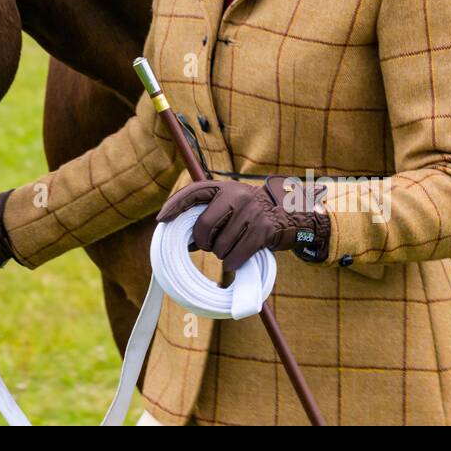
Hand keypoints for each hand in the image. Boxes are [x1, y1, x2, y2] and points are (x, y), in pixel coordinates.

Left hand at [156, 176, 329, 270]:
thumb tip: (186, 240)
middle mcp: (237, 196)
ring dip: (221, 254)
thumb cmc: (250, 213)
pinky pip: (237, 255)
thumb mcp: (231, 205)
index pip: (193, 192)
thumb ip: (209, 214)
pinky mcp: (263, 231)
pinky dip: (233, 263)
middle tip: (209, 245)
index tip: (162, 219)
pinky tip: (236, 259)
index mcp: (225, 187)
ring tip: (229, 248)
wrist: (289, 214)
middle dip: (203, 242)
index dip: (175, 205)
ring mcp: (251, 213)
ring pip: (220, 245)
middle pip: (204, 226)